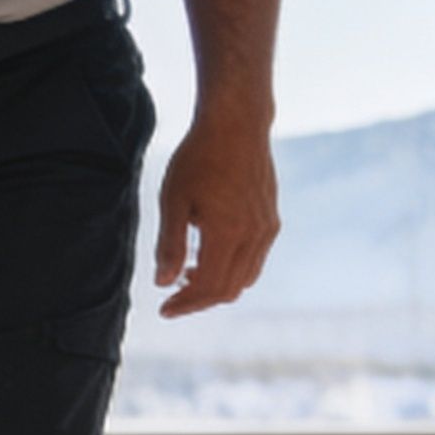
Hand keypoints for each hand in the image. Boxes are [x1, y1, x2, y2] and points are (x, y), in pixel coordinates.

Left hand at [151, 122, 278, 316]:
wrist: (236, 125)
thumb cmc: (199, 158)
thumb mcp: (173, 200)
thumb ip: (169, 244)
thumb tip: (163, 282)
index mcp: (228, 232)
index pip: (208, 286)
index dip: (185, 303)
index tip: (164, 308)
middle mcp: (254, 235)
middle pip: (228, 289)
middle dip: (199, 300)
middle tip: (172, 300)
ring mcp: (267, 228)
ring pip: (245, 278)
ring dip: (216, 286)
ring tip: (186, 276)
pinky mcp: (271, 220)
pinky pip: (255, 260)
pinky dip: (232, 270)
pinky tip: (208, 257)